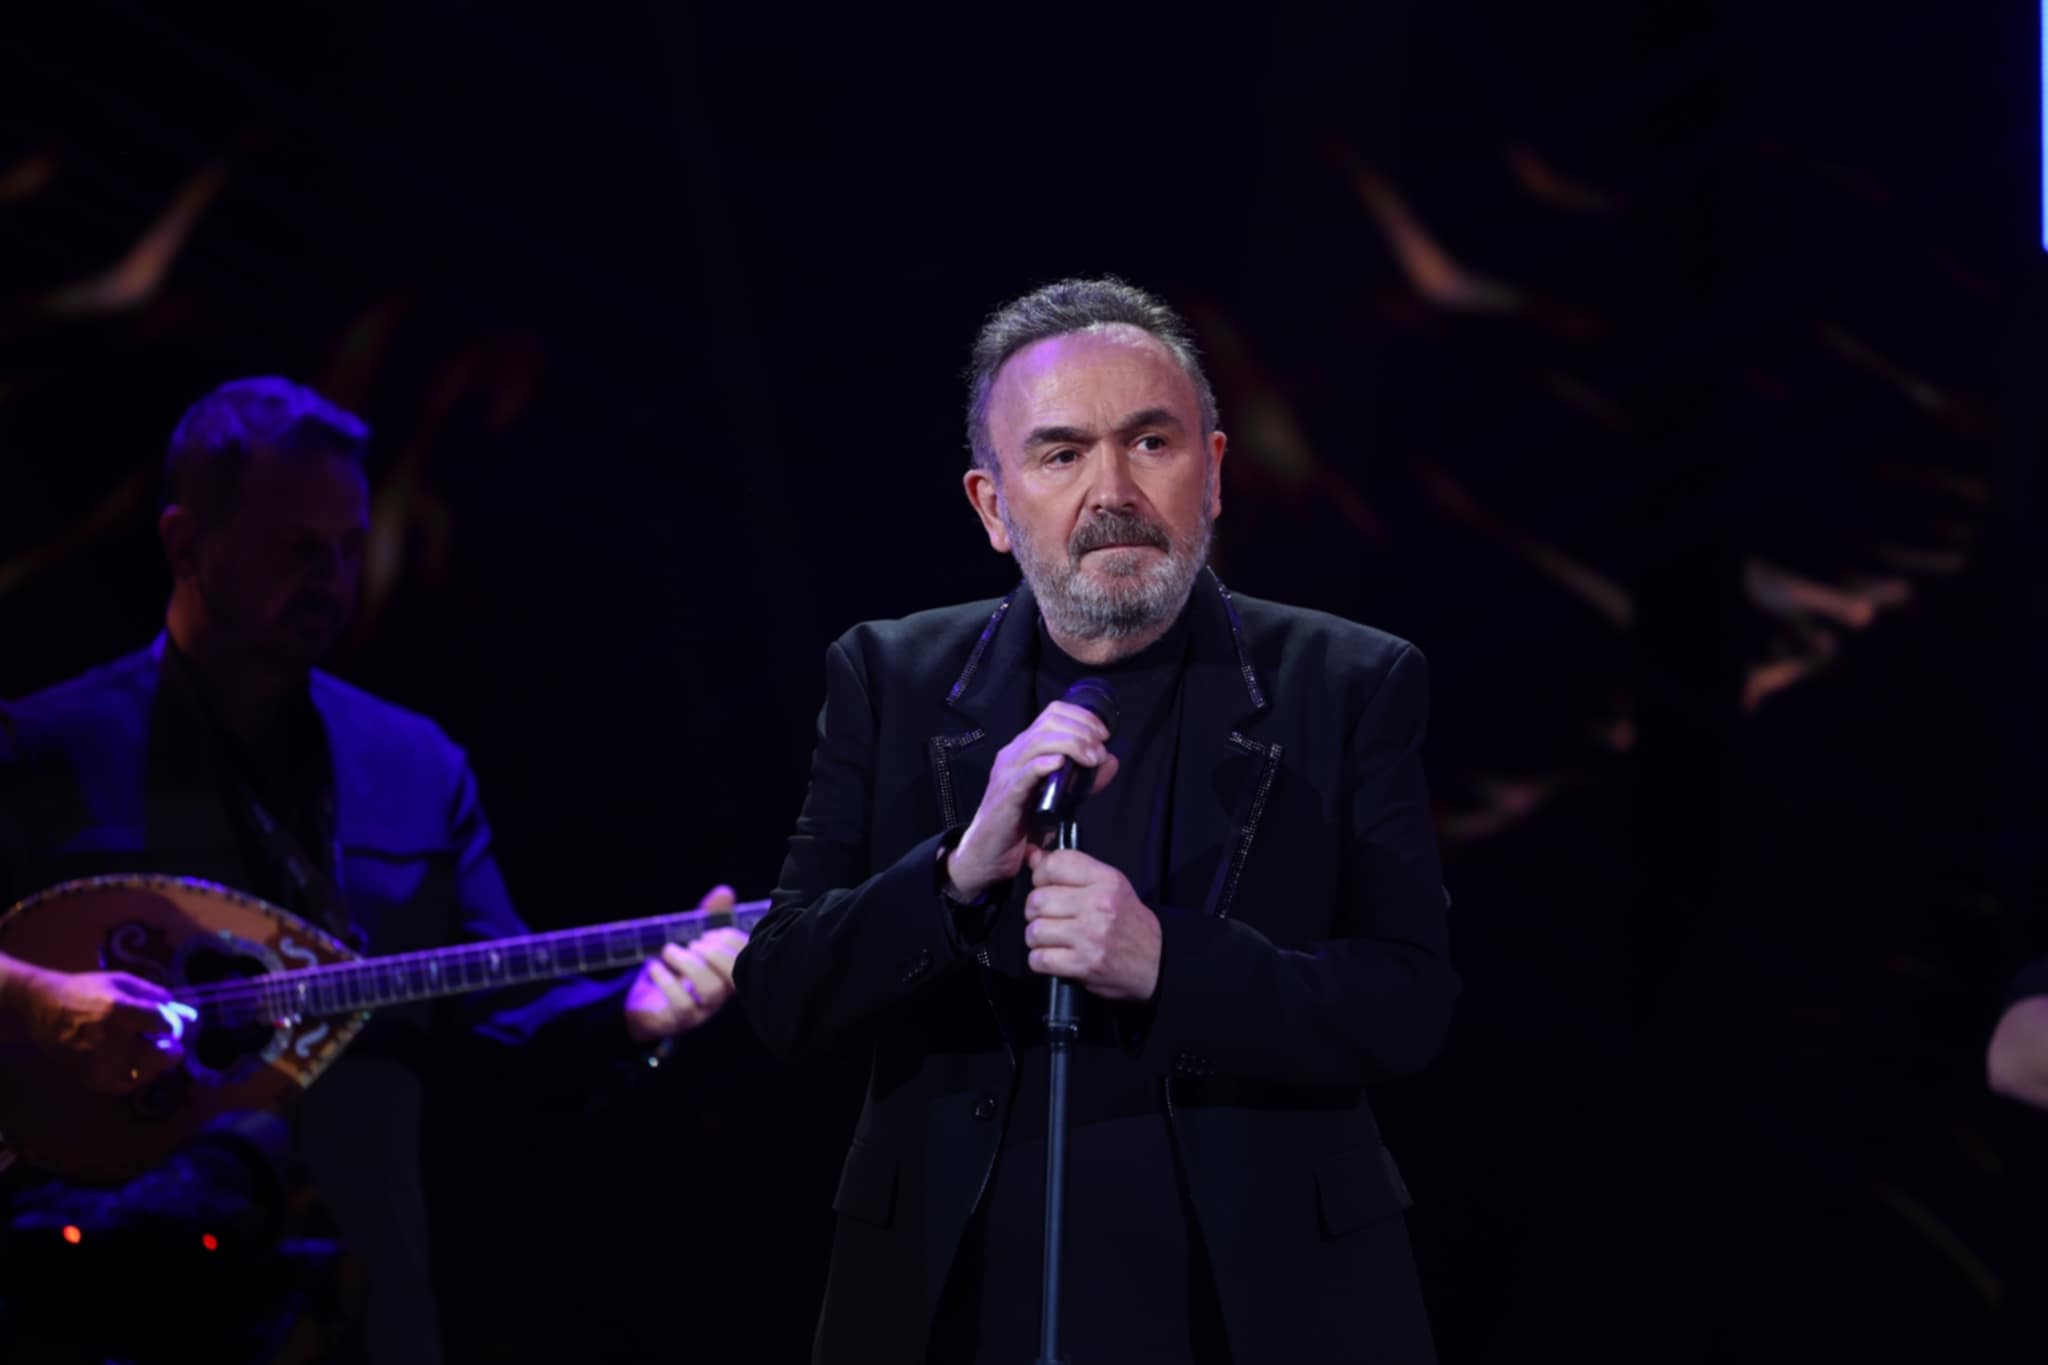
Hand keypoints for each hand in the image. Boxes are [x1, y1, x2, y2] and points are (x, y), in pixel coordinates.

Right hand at [2, 961, 182, 1094]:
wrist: (42, 1008)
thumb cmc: (86, 990)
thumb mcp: (122, 982)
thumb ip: (156, 996)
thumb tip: (187, 1014)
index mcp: (121, 1011)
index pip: (165, 1025)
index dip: (173, 1025)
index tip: (169, 1024)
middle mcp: (111, 1039)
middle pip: (159, 1055)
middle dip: (171, 1049)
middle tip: (170, 1044)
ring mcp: (98, 1062)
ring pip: (144, 1073)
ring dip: (154, 1064)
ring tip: (150, 1052)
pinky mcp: (89, 1076)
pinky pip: (124, 1084)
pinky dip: (136, 1076)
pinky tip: (135, 1064)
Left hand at [625, 884, 748, 1041]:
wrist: (644, 1005)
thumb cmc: (674, 970)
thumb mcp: (691, 941)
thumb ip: (709, 917)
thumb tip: (725, 891)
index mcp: (727, 973)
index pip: (745, 957)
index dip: (730, 939)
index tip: (707, 932)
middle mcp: (721, 994)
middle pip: (732, 977)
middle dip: (715, 952)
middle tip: (694, 943)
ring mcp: (702, 1010)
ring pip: (710, 990)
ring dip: (690, 964)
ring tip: (670, 950)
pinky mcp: (679, 1020)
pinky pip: (682, 1005)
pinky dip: (668, 981)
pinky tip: (655, 966)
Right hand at [946, 701, 1119, 900]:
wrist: (988, 854)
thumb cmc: (1021, 824)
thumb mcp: (1057, 797)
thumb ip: (1084, 779)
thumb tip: (1110, 760)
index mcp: (1025, 749)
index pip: (1053, 714)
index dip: (1082, 717)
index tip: (1103, 734)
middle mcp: (1014, 755)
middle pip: (1049, 722)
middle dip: (1082, 730)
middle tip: (1100, 750)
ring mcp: (1007, 773)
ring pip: (1039, 742)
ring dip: (1072, 745)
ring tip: (1092, 759)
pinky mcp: (1006, 796)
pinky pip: (1025, 773)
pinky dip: (1045, 764)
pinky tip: (1061, 765)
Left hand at [1022, 848, 1161, 1001]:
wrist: (1158, 962)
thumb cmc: (1129, 922)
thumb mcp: (1110, 887)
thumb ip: (1072, 871)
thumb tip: (1033, 857)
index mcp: (1106, 880)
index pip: (1055, 864)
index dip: (1040, 875)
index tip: (1045, 886)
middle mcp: (1098, 905)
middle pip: (1038, 899)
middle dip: (1034, 911)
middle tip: (1046, 917)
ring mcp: (1090, 936)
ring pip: (1035, 930)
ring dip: (1036, 937)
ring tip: (1049, 939)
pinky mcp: (1084, 964)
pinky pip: (1039, 959)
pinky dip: (1040, 960)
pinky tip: (1053, 956)